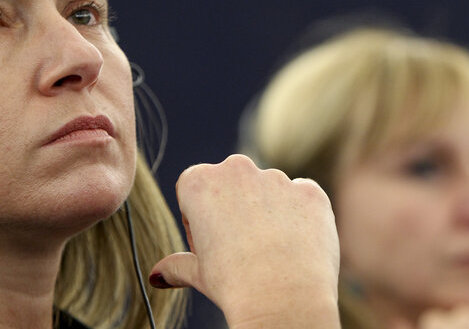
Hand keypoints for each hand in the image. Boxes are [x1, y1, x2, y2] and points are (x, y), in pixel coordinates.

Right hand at [150, 154, 339, 328]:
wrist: (283, 298)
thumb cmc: (233, 285)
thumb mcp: (198, 274)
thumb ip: (177, 265)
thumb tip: (158, 274)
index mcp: (200, 181)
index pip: (195, 188)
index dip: (200, 219)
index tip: (211, 244)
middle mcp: (238, 169)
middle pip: (233, 183)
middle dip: (234, 208)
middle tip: (240, 248)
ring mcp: (278, 177)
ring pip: (269, 190)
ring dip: (268, 212)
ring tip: (271, 252)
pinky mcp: (310, 191)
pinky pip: (302, 198)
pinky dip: (299, 217)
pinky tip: (295, 245)